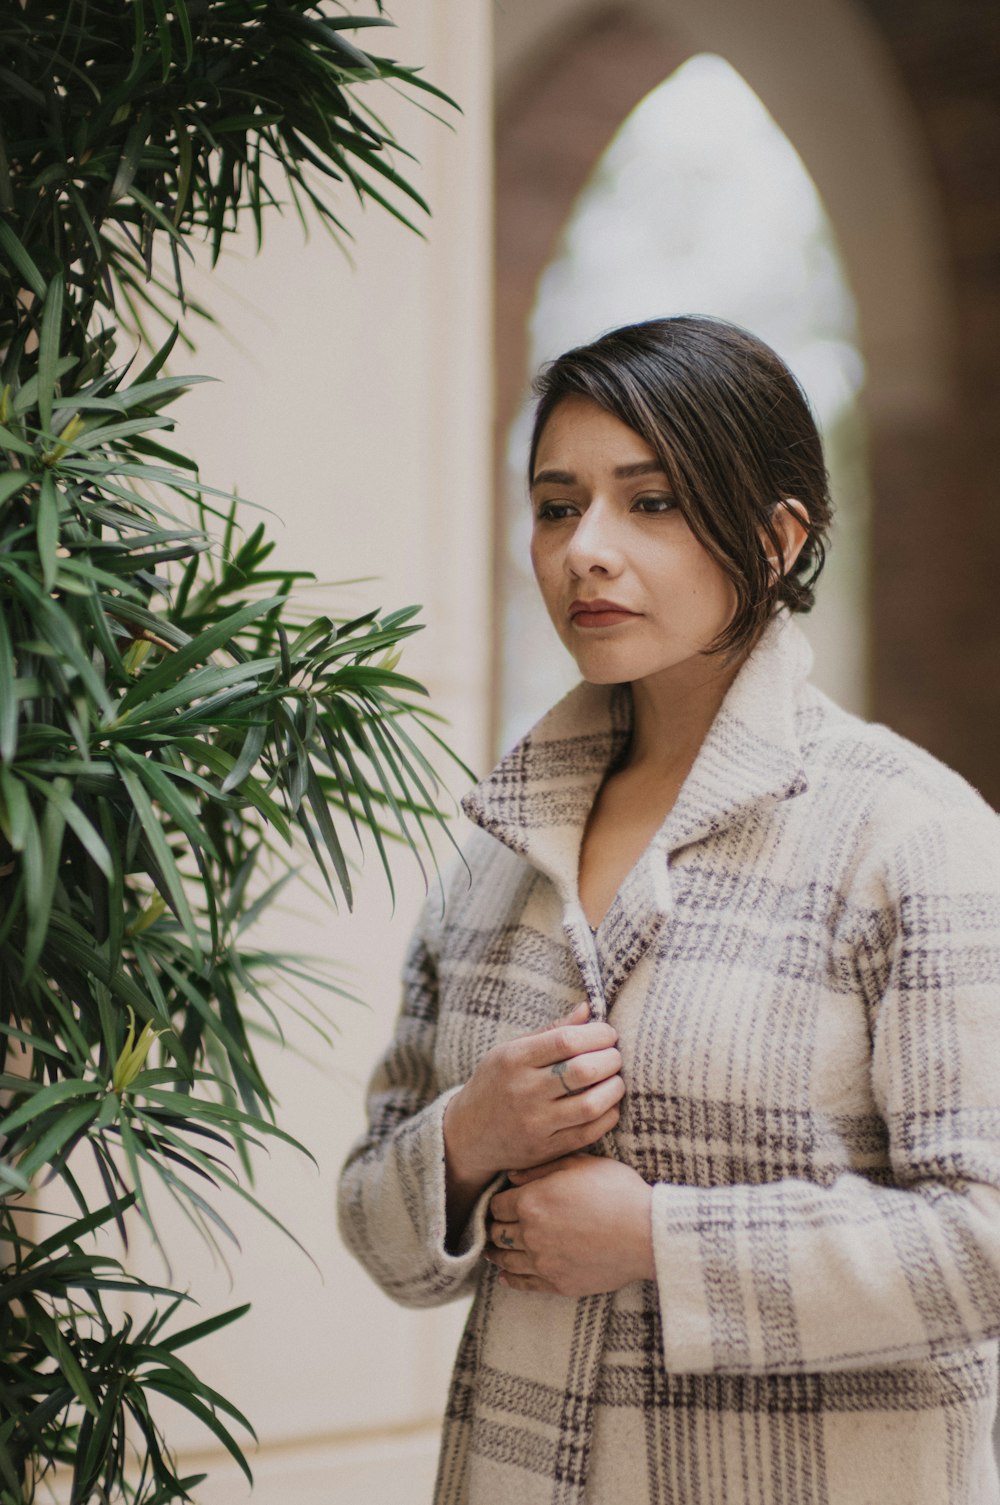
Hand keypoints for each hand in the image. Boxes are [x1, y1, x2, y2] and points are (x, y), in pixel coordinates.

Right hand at [443, 1003, 623, 1229]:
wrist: (468, 1134)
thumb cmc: (496, 1082)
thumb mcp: (511, 1050)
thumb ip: (551, 1031)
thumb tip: (588, 1009)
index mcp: (514, 1059)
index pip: (567, 1041)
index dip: (597, 1034)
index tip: (607, 1033)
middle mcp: (524, 1091)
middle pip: (583, 1071)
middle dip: (610, 1059)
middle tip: (615, 1056)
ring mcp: (535, 1123)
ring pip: (591, 1104)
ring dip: (614, 1089)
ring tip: (615, 1080)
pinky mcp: (545, 1150)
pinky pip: (589, 1132)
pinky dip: (608, 1116)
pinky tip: (608, 1105)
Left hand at [484, 1154, 653, 1297]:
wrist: (646, 1233)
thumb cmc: (617, 1191)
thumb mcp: (579, 1164)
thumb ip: (541, 1168)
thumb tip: (511, 1176)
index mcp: (531, 1201)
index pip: (496, 1204)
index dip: (499, 1202)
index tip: (503, 1203)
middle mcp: (531, 1234)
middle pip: (497, 1233)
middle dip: (496, 1227)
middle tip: (497, 1226)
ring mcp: (543, 1262)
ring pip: (506, 1260)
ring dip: (497, 1254)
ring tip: (494, 1251)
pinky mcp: (558, 1284)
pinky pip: (524, 1284)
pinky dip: (510, 1280)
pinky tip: (505, 1278)